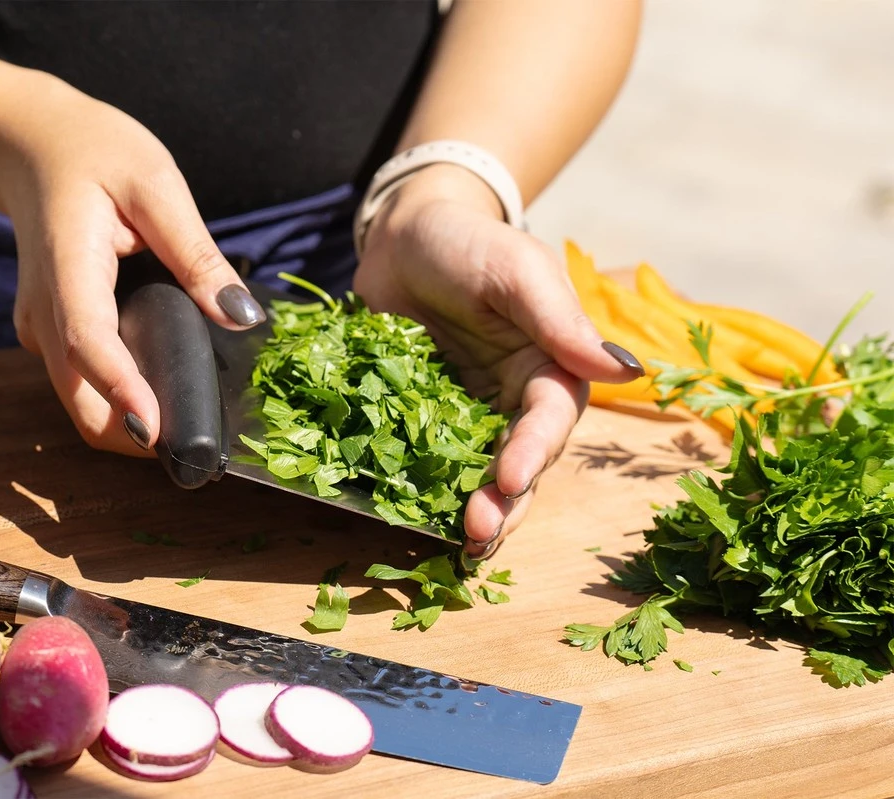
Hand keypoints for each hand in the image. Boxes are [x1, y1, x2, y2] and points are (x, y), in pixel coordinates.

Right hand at [0, 75, 265, 454]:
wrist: (28, 144)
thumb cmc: (93, 152)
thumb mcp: (156, 184)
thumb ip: (197, 252)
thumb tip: (241, 315)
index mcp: (68, 269)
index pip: (89, 343)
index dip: (123, 392)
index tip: (157, 433)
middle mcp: (44, 313)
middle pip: (79, 400)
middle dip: (134, 433)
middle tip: (202, 448)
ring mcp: (41, 330)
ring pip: (80, 402)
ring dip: (129, 423)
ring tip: (195, 426)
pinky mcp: (52, 336)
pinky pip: (83, 384)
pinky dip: (120, 401)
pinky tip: (168, 390)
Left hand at [353, 164, 643, 556]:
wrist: (402, 236)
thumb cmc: (468, 243)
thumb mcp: (515, 271)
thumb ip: (560, 320)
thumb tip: (626, 371)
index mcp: (553, 365)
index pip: (551, 417)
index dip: (534, 450)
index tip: (510, 476)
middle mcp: (519, 399)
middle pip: (523, 462)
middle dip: (507, 500)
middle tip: (479, 532)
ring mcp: (472, 414)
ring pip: (483, 474)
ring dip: (479, 510)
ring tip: (464, 544)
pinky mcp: (427, 420)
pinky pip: (433, 462)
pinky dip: (429, 493)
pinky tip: (420, 523)